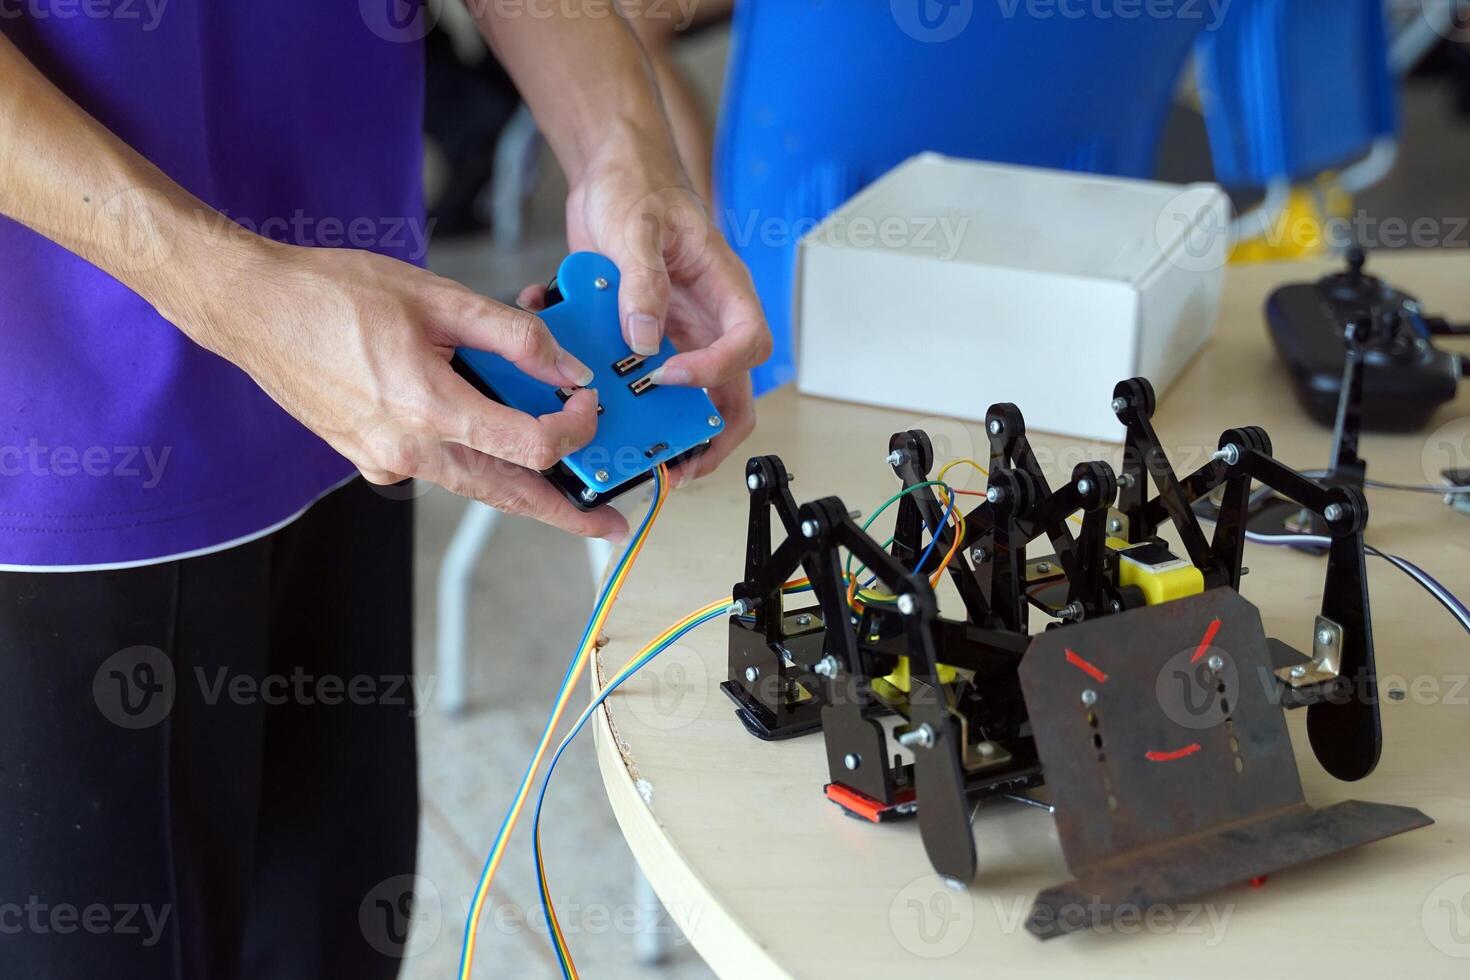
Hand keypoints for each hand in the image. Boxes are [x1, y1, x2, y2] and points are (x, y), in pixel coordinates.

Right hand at [172, 238, 630, 539]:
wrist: (252, 309)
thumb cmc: (332, 294)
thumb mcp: (437, 298)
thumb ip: (512, 336)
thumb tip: (566, 368)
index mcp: (428, 409)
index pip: (530, 446)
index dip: (575, 429)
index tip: (589, 403)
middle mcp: (406, 450)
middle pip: (506, 494)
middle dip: (563, 513)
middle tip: (605, 525)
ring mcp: (383, 462)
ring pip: (472, 484)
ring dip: (521, 489)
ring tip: (565, 491)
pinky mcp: (369, 458)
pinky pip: (436, 466)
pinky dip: (471, 456)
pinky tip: (486, 429)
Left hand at [545, 131, 771, 481]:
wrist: (611, 170)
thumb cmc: (642, 185)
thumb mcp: (638, 228)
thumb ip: (643, 282)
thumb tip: (643, 340)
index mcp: (725, 291)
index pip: (746, 346)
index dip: (715, 371)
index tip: (672, 376)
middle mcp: (706, 318)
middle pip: (728, 389)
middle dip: (708, 432)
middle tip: (678, 463)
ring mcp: (676, 329)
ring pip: (684, 393)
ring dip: (657, 418)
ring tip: (628, 442)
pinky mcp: (641, 331)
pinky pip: (632, 368)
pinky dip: (602, 374)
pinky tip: (567, 368)